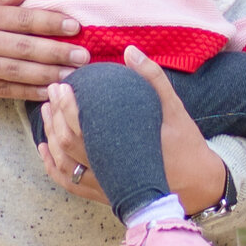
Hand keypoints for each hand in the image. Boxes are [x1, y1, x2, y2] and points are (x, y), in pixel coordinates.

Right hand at [0, 0, 87, 101]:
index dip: (51, 22)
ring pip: (19, 71)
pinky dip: (30, 92)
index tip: (75, 26)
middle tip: (84, 55)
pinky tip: (50, 92)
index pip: (24, 19)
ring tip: (75, 75)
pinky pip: (7, 90)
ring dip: (49, 74)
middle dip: (57, 52)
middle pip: (26, 47)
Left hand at [38, 50, 226, 216]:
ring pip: (66, 165)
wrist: (199, 186)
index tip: (61, 86)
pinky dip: (54, 166)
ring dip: (50, 138)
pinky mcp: (105, 195)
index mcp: (124, 150)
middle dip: (54, 117)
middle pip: (67, 146)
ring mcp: (105, 187)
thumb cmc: (187, 146)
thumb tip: (130, 50)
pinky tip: (46, 148)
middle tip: (51, 92)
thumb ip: (152, 79)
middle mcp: (110, 172)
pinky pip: (71, 183)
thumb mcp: (174, 109)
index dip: (65, 107)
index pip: (81, 130)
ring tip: (46, 113)